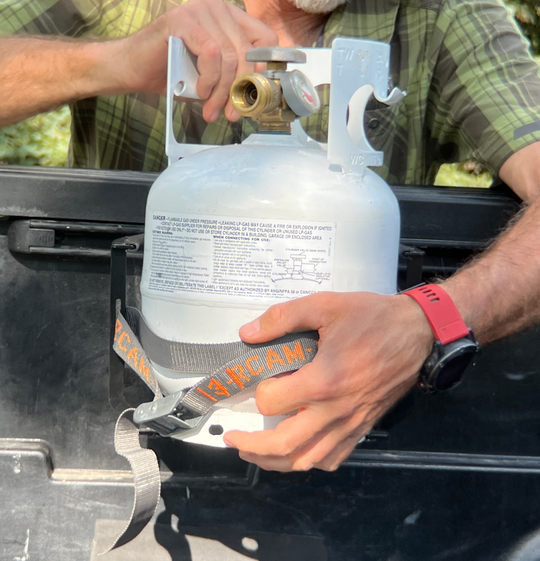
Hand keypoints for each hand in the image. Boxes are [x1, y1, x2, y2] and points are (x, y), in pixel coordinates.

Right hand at [112, 0, 277, 121]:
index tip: (252, 95)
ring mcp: (199, 10)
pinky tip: (200, 90)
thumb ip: (234, 77)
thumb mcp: (213, 76)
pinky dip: (208, 78)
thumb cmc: (172, 73)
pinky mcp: (182, 20)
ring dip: (222, 91)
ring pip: (229, 57)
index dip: (263, 69)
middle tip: (231, 114)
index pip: (265, 38)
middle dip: (240, 89)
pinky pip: (211, 54)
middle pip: (247, 52)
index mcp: (229, 17)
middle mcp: (217, 7)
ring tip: (211, 109)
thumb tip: (256, 96)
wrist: (133, 70)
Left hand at [224, 292, 433, 471]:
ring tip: (256, 453)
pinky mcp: (363, 427)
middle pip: (284, 445)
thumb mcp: (325, 305)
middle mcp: (335, 410)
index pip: (272, 401)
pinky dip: (310, 461)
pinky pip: (333, 458)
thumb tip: (248, 333)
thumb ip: (283, 317)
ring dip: (275, 462)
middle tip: (233, 437)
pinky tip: (299, 452)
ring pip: (307, 460)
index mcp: (323, 380)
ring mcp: (350, 423)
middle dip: (252, 445)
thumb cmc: (373, 318)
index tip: (256, 380)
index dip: (258, 390)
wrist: (417, 332)